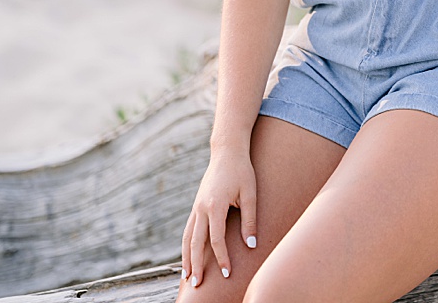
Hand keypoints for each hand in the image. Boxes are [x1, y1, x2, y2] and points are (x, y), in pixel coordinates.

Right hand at [181, 147, 257, 286]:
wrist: (227, 152)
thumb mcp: (250, 193)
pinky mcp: (196, 205)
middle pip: (196, 243)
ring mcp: (196, 207)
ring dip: (186, 258)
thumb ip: (250, 220)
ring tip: (187, 277)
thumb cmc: (242, 171)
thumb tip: (251, 245)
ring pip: (187, 238)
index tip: (226, 273)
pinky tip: (188, 256)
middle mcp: (201, 208)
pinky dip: (186, 245)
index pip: (216, 240)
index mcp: (215, 206)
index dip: (221, 258)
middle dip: (196, 265)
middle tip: (197, 285)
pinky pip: (188, 229)